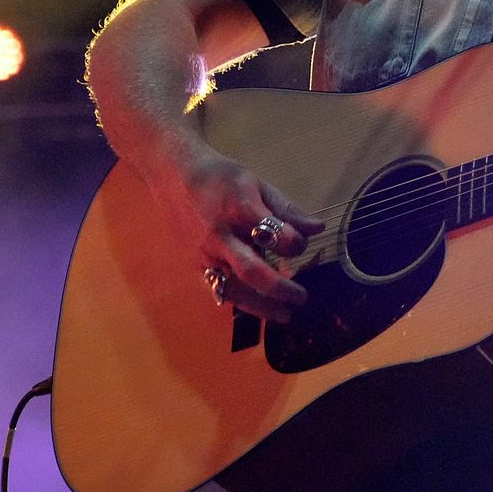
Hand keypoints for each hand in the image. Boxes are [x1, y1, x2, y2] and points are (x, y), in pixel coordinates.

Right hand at [145, 139, 324, 322]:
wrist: (175, 176)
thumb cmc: (222, 177)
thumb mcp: (258, 184)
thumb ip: (287, 209)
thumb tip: (318, 228)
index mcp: (239, 209)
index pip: (274, 235)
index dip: (295, 243)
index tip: (303, 243)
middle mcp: (220, 236)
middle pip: (252, 271)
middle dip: (280, 288)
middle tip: (301, 297)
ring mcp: (205, 253)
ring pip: (233, 289)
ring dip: (261, 306)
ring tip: (284, 315)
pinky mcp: (195, 264)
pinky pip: (219, 289)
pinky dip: (240, 302)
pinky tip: (258, 309)